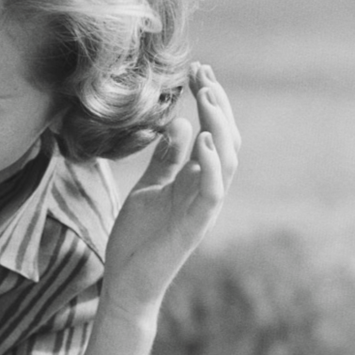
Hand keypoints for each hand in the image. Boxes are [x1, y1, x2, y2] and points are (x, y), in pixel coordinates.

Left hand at [101, 64, 238, 312]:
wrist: (127, 283)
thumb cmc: (138, 239)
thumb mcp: (149, 187)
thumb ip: (166, 159)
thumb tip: (179, 123)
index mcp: (195, 179)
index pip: (213, 132)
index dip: (209, 102)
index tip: (198, 71)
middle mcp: (206, 189)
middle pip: (226, 139)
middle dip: (217, 104)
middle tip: (203, 73)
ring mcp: (203, 206)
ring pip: (227, 159)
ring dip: (220, 125)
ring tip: (207, 95)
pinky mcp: (194, 224)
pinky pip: (212, 190)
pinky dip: (213, 164)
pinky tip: (206, 139)